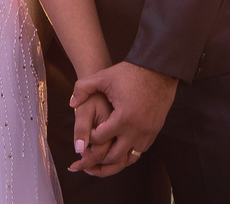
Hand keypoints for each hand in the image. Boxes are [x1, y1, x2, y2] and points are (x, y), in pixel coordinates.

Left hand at [68, 61, 177, 176]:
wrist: (157, 70)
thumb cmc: (129, 73)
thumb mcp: (102, 77)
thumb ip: (83, 89)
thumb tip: (72, 104)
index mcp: (123, 118)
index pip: (100, 139)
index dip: (90, 136)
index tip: (88, 131)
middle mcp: (137, 130)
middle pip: (115, 156)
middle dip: (100, 156)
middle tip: (90, 154)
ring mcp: (148, 132)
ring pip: (130, 158)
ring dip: (116, 159)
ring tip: (102, 156)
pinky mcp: (155, 131)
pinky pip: (141, 151)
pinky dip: (129, 153)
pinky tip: (118, 147)